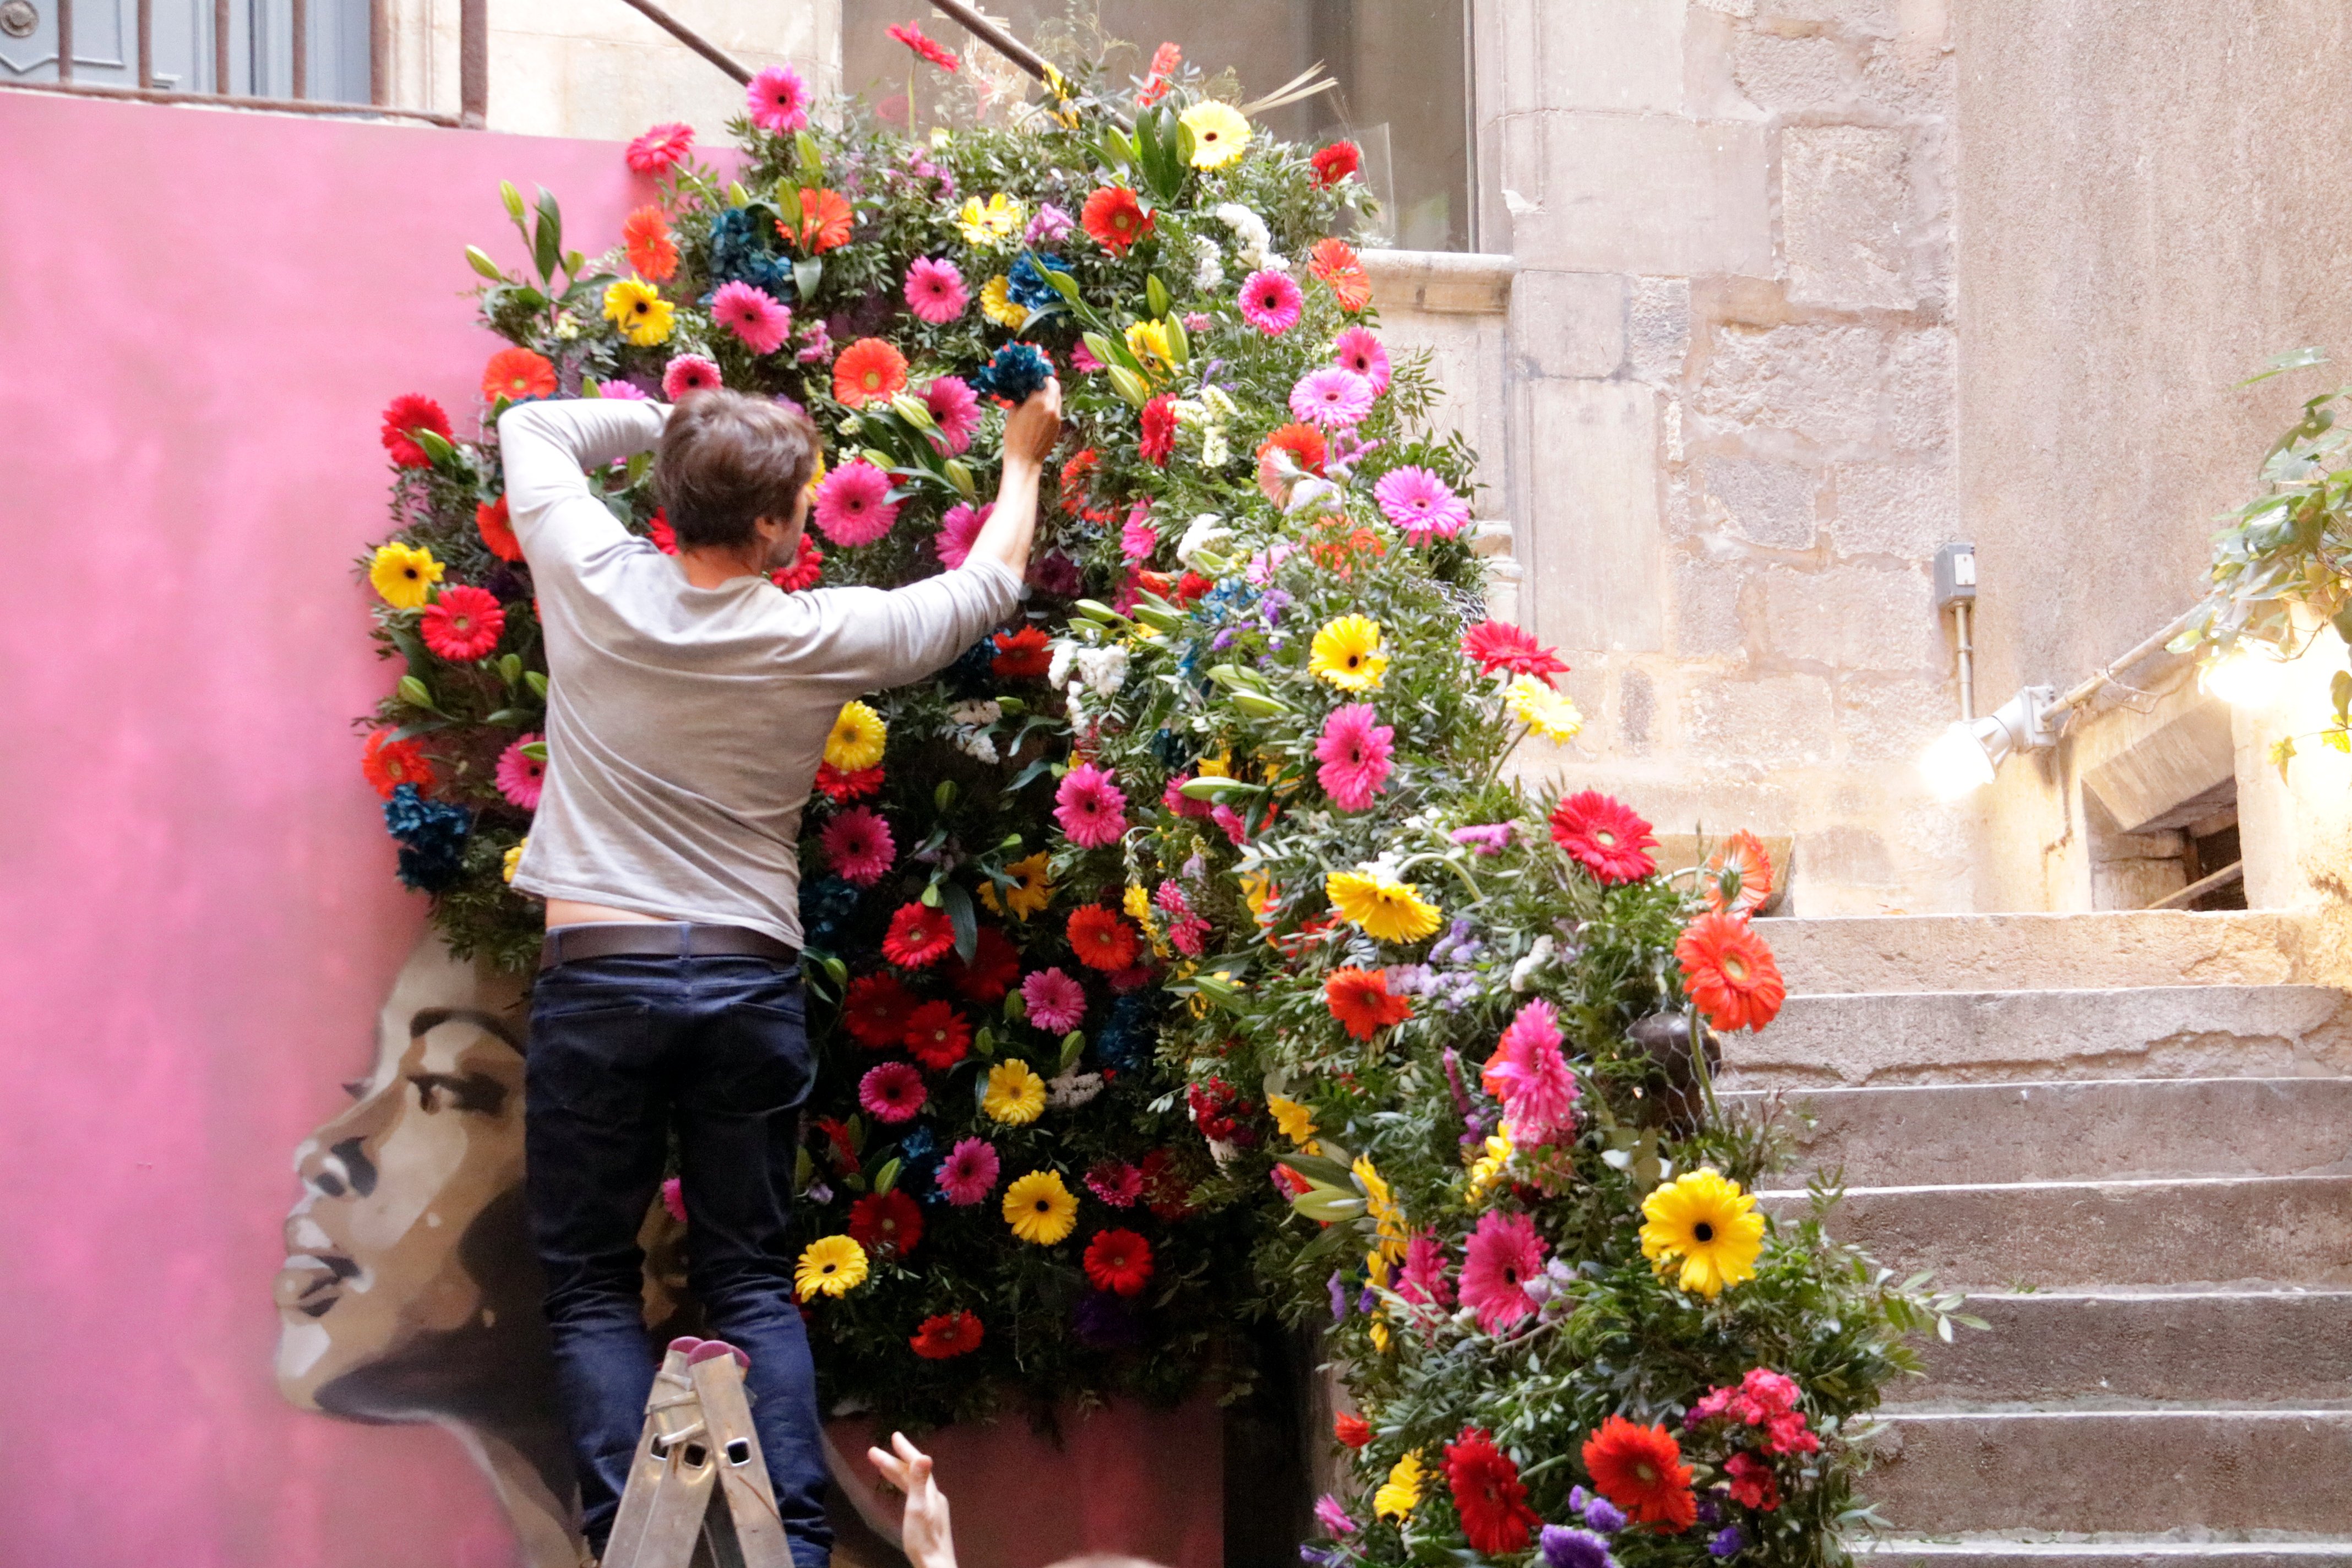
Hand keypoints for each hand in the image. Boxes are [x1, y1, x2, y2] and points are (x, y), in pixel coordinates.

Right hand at [868, 1431, 955, 1567]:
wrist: (935, 1565)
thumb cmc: (923, 1539)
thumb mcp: (918, 1509)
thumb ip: (919, 1482)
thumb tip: (924, 1455)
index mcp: (931, 1492)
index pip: (917, 1464)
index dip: (905, 1449)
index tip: (893, 1436)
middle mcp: (933, 1496)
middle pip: (912, 1473)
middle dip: (893, 1460)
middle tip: (873, 1451)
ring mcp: (932, 1507)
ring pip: (912, 1483)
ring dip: (896, 1472)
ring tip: (880, 1464)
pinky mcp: (928, 1517)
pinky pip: (913, 1493)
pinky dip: (902, 1486)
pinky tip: (899, 1489)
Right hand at [1000, 377, 1063, 468]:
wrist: (1025, 460)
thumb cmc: (1014, 437)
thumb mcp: (1013, 413)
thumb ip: (1021, 398)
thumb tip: (1024, 390)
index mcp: (1039, 401)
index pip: (1044, 379)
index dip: (1039, 375)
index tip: (1033, 375)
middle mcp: (1051, 407)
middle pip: (1055, 386)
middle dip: (1047, 382)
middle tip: (1038, 382)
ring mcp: (1057, 416)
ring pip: (1057, 397)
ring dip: (1050, 393)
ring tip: (1039, 395)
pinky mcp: (1059, 425)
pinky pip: (1057, 408)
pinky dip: (1051, 404)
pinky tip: (1041, 408)